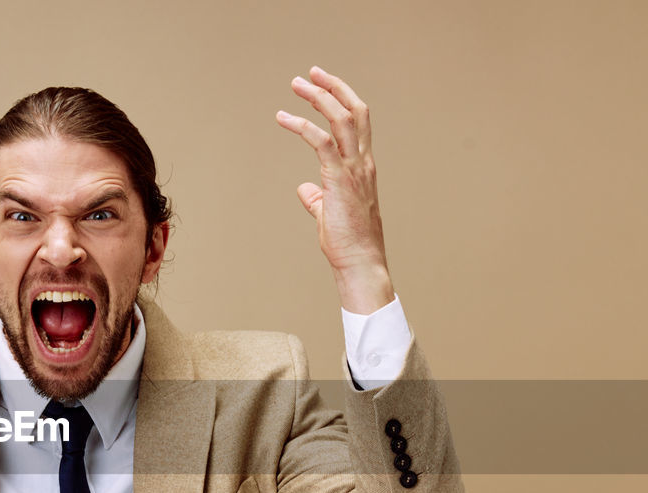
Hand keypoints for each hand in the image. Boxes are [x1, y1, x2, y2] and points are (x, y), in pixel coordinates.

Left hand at [276, 66, 392, 311]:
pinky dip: (302, 126)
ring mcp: (354, 170)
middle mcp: (363, 163)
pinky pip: (322, 142)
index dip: (342, 99)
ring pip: (342, 119)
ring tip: (297, 85)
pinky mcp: (339, 180)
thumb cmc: (347, 242)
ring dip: (318, 97)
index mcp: (363, 167)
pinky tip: (284, 118)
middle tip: (310, 74)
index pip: (358, 122)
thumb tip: (305, 190)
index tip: (323, 85)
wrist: (359, 262)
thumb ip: (318, 197)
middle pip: (354, 111)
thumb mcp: (330, 213)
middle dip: (333, 87)